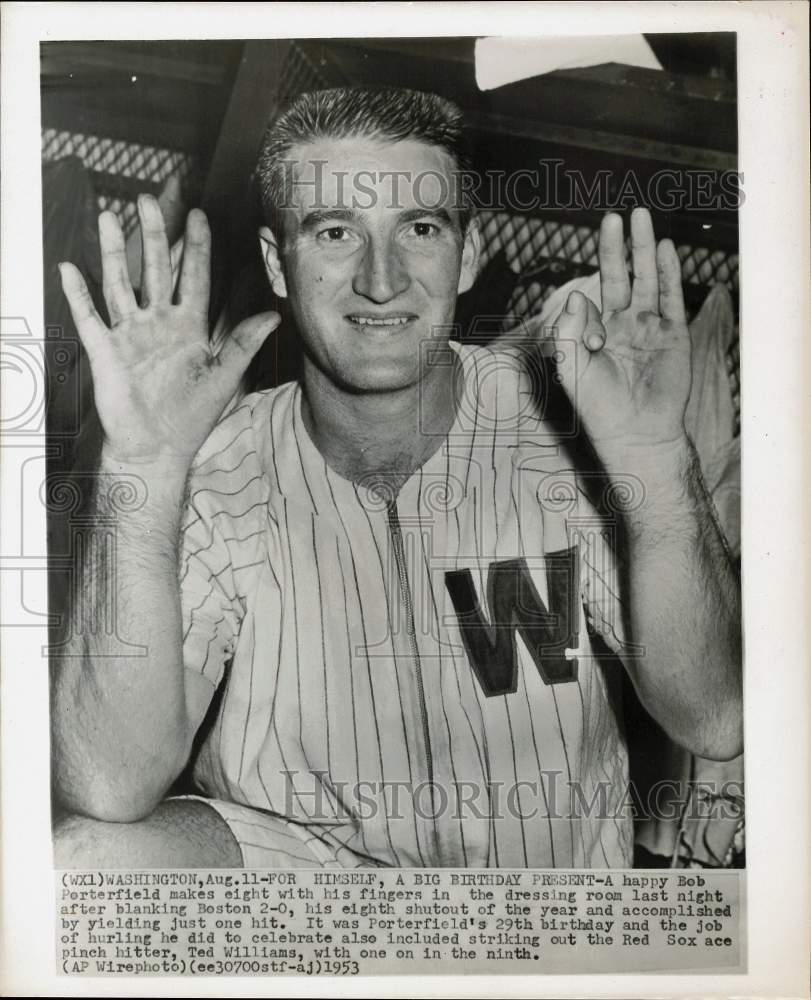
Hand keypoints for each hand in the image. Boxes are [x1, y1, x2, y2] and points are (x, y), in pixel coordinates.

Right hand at [59, 195, 278, 469]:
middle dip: (152, 234)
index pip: (194, 277)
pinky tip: (69, 268)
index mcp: (190, 326)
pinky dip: (78, 294)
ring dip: (114, 252)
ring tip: (109, 217)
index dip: (196, 246)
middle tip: (147, 199)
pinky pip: (89, 317)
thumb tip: (276, 315)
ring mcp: (130, 334)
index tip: (198, 214)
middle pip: (155, 269)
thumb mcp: (223, 377)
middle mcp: (159, 323)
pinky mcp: (106, 351)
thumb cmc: (192, 417)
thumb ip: (245, 344)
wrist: (157, 448)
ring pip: (121, 284)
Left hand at [551, 207, 691, 465]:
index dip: (585, 308)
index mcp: (595, 333)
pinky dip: (669, 272)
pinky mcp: (673, 334)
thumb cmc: (599, 407)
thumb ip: (568, 332)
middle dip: (617, 247)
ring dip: (643, 250)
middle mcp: (623, 326)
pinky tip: (665, 248)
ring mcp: (649, 328)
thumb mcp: (572, 369)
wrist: (636, 432)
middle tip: (615, 216)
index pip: (590, 300)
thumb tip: (577, 294)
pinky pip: (672, 297)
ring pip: (647, 280)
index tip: (592, 339)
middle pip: (619, 277)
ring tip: (641, 217)